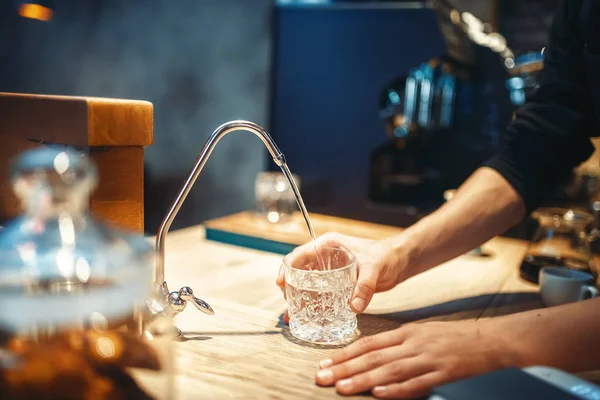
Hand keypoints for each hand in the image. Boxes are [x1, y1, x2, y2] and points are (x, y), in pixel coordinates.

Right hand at [276, 232, 407, 314]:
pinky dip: (313, 304)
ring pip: (308, 284)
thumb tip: (354, 306)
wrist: (399, 262)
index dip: (287, 267)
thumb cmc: (386, 256)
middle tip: (287, 304)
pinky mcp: (337, 283)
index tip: (281, 283)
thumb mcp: (374, 268)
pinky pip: (320, 293)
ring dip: (299, 298)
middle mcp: (326, 258)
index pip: (301, 254)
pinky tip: (309, 317)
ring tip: (292, 315)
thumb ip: (364, 285)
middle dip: (290, 287)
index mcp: (329, 246)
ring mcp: (331, 271)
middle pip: (300, 271)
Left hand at [314, 320, 519, 398]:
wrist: (489, 339)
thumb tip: (372, 353)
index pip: (369, 343)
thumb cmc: (453, 336)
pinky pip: (416, 383)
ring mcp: (428, 359)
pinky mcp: (443, 373)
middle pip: (373, 356)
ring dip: (363, 380)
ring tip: (342, 388)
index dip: (345, 353)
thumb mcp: (422, 332)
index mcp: (407, 332)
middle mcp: (413, 343)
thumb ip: (398, 343)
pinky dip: (396, 389)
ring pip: (389, 370)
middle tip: (323, 377)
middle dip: (345, 368)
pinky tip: (379, 393)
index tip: (325, 363)